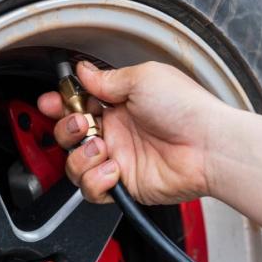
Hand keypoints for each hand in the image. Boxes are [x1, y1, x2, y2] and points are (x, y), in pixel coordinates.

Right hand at [38, 60, 233, 204]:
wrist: (209, 145)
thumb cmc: (186, 108)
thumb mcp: (143, 78)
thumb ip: (107, 79)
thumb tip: (83, 71)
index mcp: (121, 104)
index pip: (79, 104)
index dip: (60, 104)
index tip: (51, 102)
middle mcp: (118, 132)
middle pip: (70, 136)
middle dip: (66, 128)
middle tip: (82, 123)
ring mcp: (121, 159)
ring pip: (76, 165)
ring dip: (80, 156)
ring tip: (102, 146)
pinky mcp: (126, 185)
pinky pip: (93, 190)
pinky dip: (96, 180)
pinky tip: (113, 168)